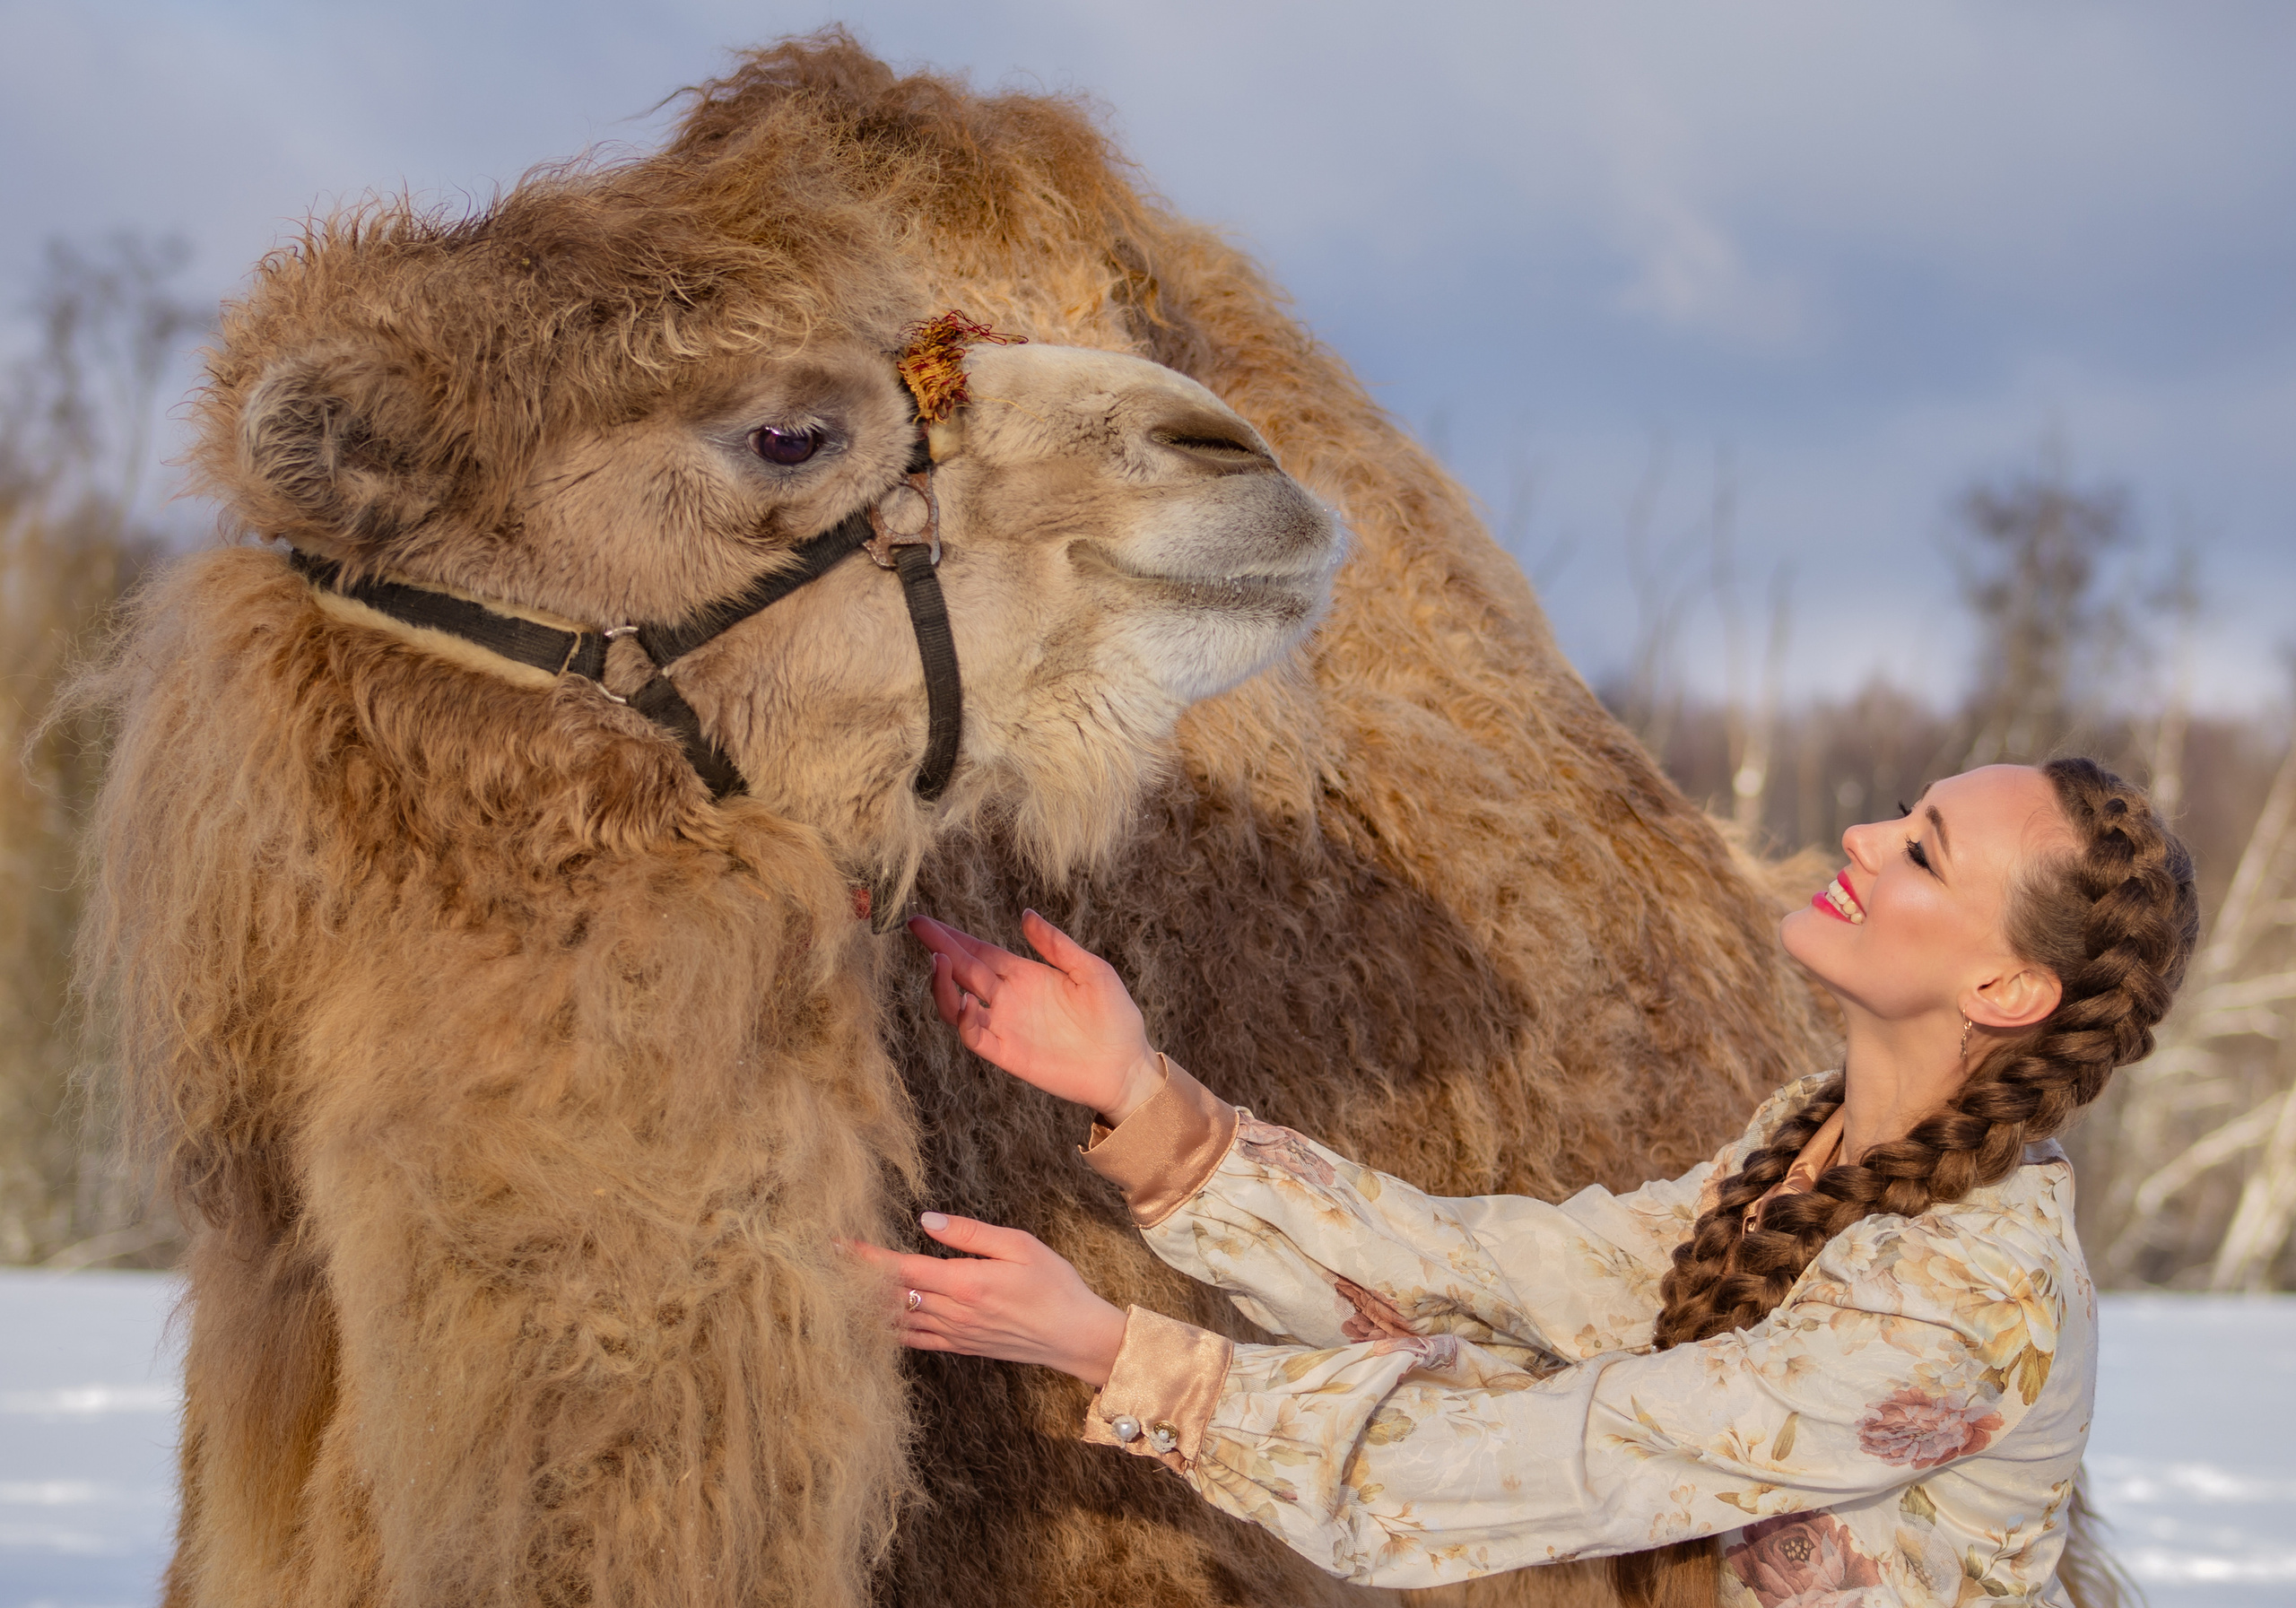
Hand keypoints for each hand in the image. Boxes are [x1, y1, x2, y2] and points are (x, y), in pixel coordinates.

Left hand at [851, 1212, 1128, 1385]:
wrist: (1075, 1337)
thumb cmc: (1054, 1285)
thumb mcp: (1019, 1245)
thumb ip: (969, 1233)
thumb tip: (925, 1222)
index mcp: (965, 1283)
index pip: (901, 1269)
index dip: (864, 1258)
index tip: (836, 1245)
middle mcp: (953, 1313)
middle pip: (891, 1296)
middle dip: (856, 1280)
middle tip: (824, 1265)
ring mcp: (955, 1335)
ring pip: (898, 1321)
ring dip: (867, 1307)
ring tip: (838, 1291)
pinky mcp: (961, 1347)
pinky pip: (915, 1341)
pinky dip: (889, 1330)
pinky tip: (874, 1322)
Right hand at [908, 910, 1162, 1124]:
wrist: (1126, 1066)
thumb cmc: (1116, 1017)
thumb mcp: (1092, 970)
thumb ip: (1056, 945)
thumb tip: (1026, 914)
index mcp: (1024, 974)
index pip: (978, 951)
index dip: (952, 936)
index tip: (924, 921)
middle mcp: (1008, 998)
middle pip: (962, 970)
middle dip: (938, 948)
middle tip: (915, 926)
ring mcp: (1006, 1026)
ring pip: (958, 1004)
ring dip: (944, 984)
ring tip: (938, 961)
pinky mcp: (1009, 1054)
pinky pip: (976, 1037)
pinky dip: (965, 1020)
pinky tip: (968, 1001)